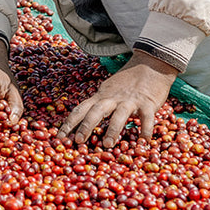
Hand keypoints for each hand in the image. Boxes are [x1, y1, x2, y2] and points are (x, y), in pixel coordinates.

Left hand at [58, 51, 178, 146]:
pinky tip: (143, 142)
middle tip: (78, 141)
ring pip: (119, 114)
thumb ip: (99, 105)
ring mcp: (130, 100)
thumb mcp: (108, 91)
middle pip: (96, 111)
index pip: (81, 109)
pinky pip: (147, 118)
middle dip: (86, 125)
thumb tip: (84, 124)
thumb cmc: (128, 83)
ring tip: (107, 144)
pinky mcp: (148, 103)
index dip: (69, 124)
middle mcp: (113, 98)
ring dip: (112, 129)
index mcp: (101, 96)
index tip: (59, 138)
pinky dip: (145, 130)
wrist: (151, 64)